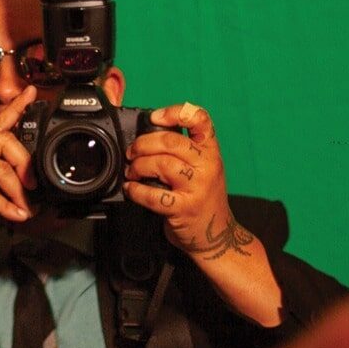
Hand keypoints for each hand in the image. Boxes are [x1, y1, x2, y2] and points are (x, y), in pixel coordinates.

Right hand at [0, 87, 35, 251]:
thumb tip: (22, 196)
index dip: (16, 106)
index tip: (31, 92)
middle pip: (6, 141)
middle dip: (25, 164)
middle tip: (32, 184)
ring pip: (3, 170)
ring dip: (18, 194)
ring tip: (23, 208)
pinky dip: (7, 208)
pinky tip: (15, 215)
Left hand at [122, 102, 254, 260]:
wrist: (217, 235)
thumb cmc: (203, 197)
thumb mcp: (202, 167)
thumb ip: (182, 151)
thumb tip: (145, 136)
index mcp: (211, 151)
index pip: (200, 120)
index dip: (175, 112)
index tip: (154, 117)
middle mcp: (207, 166)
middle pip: (171, 142)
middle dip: (143, 144)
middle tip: (132, 153)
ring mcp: (197, 188)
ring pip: (162, 164)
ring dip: (138, 166)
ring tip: (131, 172)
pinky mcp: (184, 209)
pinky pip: (153, 195)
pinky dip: (136, 190)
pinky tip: (131, 189)